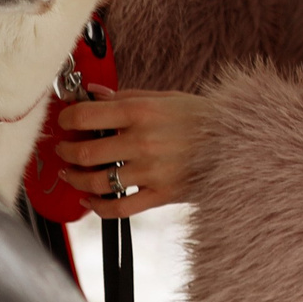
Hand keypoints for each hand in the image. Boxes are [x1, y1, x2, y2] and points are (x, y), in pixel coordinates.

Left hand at [54, 85, 212, 218]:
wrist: (239, 143)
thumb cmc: (203, 118)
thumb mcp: (166, 97)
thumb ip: (126, 96)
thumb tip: (93, 94)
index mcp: (142, 112)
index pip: (85, 116)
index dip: (66, 120)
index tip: (64, 122)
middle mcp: (143, 141)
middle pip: (85, 152)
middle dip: (65, 151)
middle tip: (63, 149)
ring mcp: (151, 171)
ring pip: (96, 182)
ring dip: (75, 178)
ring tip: (71, 173)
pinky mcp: (161, 195)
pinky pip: (119, 207)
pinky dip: (98, 206)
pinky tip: (90, 199)